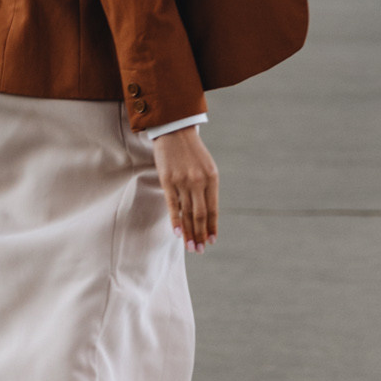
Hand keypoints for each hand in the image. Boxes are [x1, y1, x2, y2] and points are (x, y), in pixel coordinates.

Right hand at [153, 126, 217, 250]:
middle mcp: (199, 182)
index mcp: (212, 179)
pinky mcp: (167, 180)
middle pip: (200, 215)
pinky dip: (175, 220)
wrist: (175, 130)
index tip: (211, 241)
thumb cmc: (191, 151)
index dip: (212, 227)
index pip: (213, 209)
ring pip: (187, 213)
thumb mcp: (206, 167)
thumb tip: (206, 213)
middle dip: (200, 235)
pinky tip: (177, 233)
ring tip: (191, 247)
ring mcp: (183, 181)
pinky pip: (173, 204)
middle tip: (199, 250)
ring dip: (189, 232)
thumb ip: (207, 188)